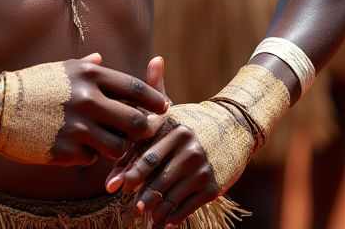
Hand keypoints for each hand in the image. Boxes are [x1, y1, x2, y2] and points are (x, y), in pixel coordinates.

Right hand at [44, 53, 168, 166]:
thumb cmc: (33, 86)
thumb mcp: (62, 70)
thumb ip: (88, 68)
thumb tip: (102, 59)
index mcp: (89, 75)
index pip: (134, 89)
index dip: (154, 100)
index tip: (164, 108)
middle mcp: (87, 99)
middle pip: (135, 122)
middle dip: (143, 130)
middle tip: (142, 133)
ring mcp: (78, 126)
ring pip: (118, 146)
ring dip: (116, 147)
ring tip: (105, 141)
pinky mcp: (66, 150)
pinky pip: (93, 158)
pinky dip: (89, 155)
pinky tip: (76, 146)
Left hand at [106, 99, 235, 228]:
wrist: (232, 126)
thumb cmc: (188, 125)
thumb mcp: (165, 125)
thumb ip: (137, 147)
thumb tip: (112, 179)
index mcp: (173, 128)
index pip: (148, 155)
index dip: (131, 173)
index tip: (117, 187)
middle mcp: (188, 147)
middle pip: (159, 178)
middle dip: (143, 197)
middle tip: (133, 209)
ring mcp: (201, 167)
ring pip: (172, 196)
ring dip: (157, 211)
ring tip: (147, 217)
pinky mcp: (212, 185)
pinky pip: (188, 206)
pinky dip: (175, 217)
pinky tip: (166, 223)